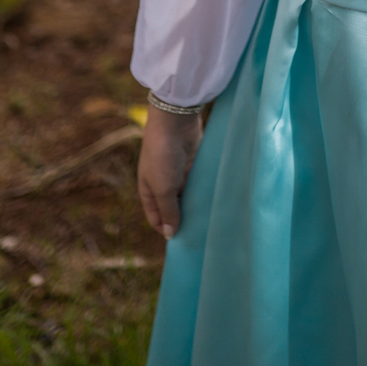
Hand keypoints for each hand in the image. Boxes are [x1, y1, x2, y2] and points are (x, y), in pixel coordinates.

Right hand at [138, 106, 202, 239]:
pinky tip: (217, 203)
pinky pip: (199, 185)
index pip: (157, 218)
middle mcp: (163, 185)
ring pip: (188, 198)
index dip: (167, 230)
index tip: (184, 244)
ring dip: (197, 207)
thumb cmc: (163, 155)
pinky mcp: (194, 165)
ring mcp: (179, 175)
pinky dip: (205, 193)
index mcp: (149, 192)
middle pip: (174, 209)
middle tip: (201, 236)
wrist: (175, 121)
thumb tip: (171, 234)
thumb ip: (168, 211)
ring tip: (212, 222)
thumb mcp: (163, 188)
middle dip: (184, 220)